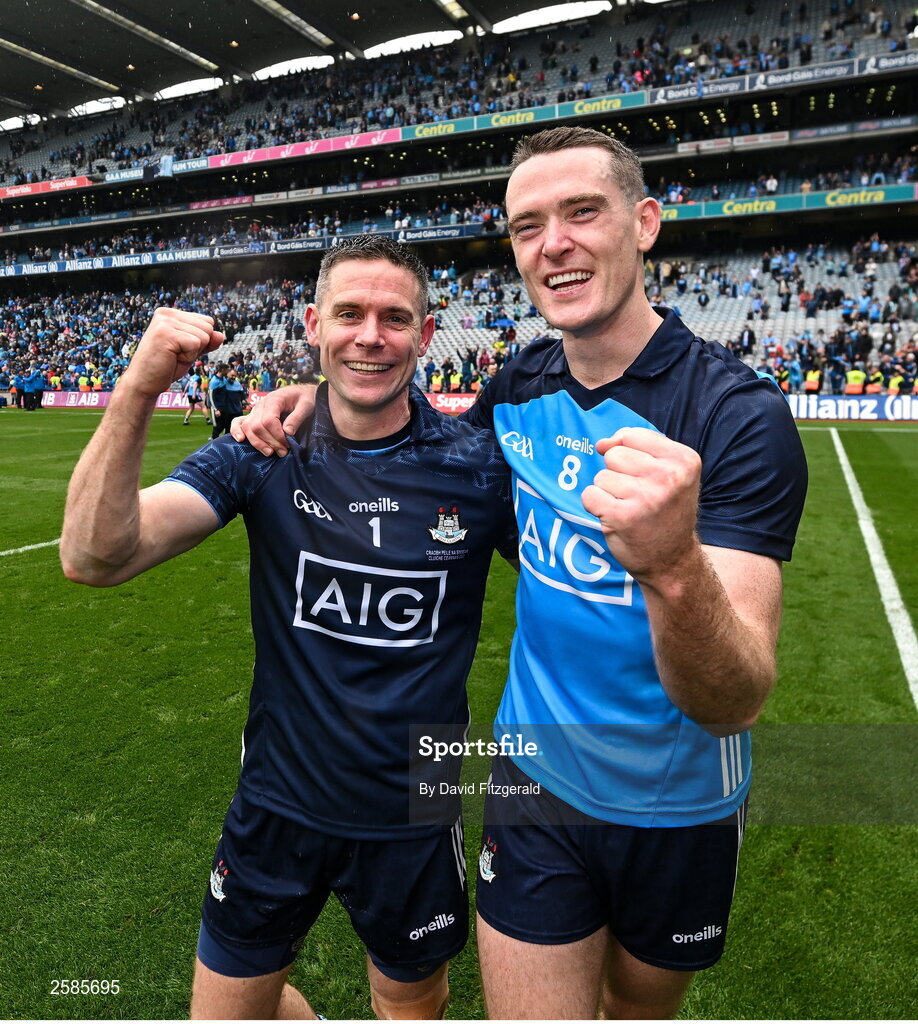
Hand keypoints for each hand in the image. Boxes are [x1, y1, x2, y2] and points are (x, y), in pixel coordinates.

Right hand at [120, 308, 223, 398]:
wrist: (144, 383)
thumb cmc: (166, 367)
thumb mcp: (191, 352)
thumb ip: (206, 342)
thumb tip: (221, 335)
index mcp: (171, 314)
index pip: (207, 322)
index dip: (200, 341)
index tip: (180, 349)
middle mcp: (167, 314)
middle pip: (208, 327)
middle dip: (198, 346)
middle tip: (176, 354)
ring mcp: (165, 322)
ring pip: (204, 336)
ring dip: (192, 352)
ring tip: (173, 356)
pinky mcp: (166, 333)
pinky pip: (196, 344)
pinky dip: (188, 356)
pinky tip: (171, 358)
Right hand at [230, 384, 316, 455]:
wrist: (301, 393)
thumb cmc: (305, 398)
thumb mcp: (307, 405)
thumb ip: (297, 417)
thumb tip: (287, 432)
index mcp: (274, 400)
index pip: (268, 421)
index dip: (277, 436)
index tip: (288, 444)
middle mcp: (261, 405)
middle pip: (257, 426)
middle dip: (269, 442)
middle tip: (283, 452)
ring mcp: (255, 410)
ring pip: (248, 427)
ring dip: (258, 443)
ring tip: (270, 453)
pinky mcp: (253, 416)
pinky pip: (239, 422)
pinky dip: (237, 431)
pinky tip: (240, 440)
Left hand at [580, 427, 700, 584]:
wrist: (672, 561)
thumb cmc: (666, 511)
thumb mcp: (670, 472)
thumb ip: (639, 447)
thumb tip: (602, 443)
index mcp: (685, 460)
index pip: (633, 435)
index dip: (628, 453)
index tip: (643, 476)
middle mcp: (668, 477)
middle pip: (614, 455)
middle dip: (618, 474)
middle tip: (637, 496)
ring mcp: (645, 498)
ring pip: (601, 477)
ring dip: (608, 493)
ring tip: (630, 508)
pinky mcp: (621, 517)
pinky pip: (589, 495)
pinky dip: (596, 506)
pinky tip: (615, 518)